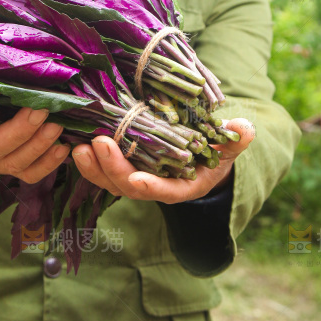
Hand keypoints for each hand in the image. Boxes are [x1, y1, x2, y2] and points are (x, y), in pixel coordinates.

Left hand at [71, 118, 255, 202]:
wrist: (198, 156)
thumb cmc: (214, 151)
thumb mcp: (229, 145)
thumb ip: (236, 139)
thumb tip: (244, 129)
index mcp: (182, 186)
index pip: (164, 191)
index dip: (151, 187)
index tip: (136, 180)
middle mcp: (156, 186)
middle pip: (130, 185)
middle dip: (113, 168)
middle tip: (99, 144)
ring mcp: (137, 177)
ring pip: (111, 180)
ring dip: (94, 167)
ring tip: (79, 148)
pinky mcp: (123, 166)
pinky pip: (103, 169)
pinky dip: (90, 160)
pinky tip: (76, 143)